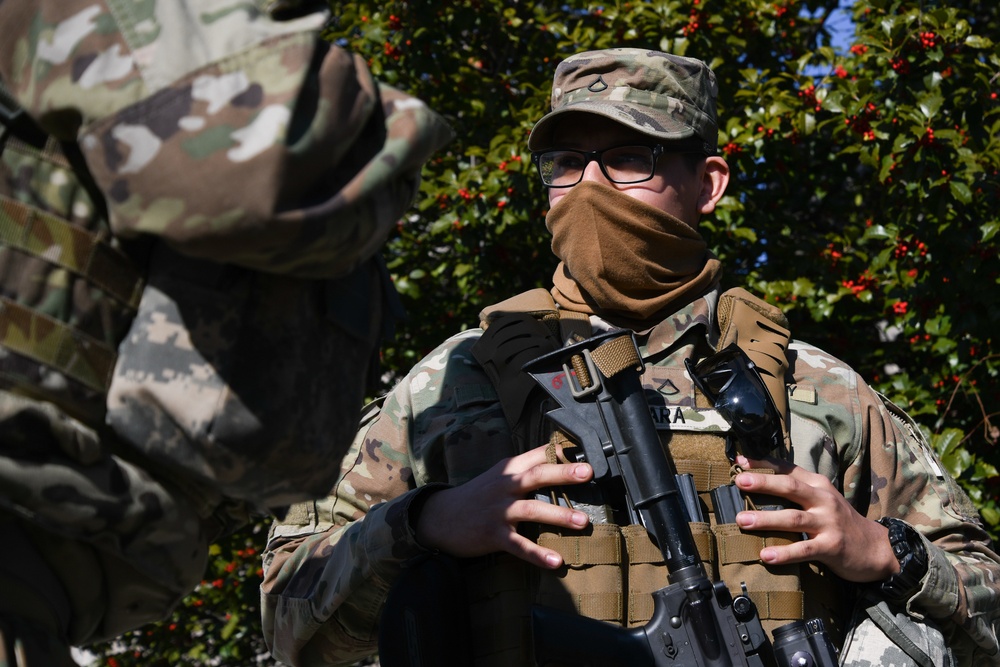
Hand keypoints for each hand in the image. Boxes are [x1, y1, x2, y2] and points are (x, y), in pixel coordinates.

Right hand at [414, 444, 592, 568]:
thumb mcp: (499, 475)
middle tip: (588, 473)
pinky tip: (556, 562)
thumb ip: (524, 466)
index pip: (536, 456)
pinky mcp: (493, 535)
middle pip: (536, 476)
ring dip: (559, 516)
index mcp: (508, 470)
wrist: (442, 518)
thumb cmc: (478, 495)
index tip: (586, 453)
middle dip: (562, 474)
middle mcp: (504, 487)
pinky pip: (519, 545)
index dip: (559, 454)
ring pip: (532, 510)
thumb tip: (557, 455)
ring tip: (583, 522)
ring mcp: (499, 511)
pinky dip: (537, 554)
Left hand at [732, 455, 898, 582]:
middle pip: (790, 487)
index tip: (740, 460)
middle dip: (763, 483)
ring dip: (766, 519)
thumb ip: (797, 489)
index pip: (789, 469)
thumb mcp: (823, 498)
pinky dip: (784, 553)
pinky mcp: (832, 547)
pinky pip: (804, 549)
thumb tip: (759, 482)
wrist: (877, 548)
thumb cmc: (840, 521)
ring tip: (742, 521)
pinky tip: (766, 555)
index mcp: (819, 485)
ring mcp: (828, 523)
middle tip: (739, 481)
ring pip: (793, 519)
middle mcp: (823, 500)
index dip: (764, 463)